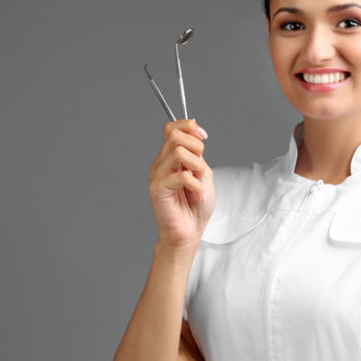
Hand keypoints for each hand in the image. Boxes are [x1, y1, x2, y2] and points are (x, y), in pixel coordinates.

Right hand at [149, 119, 215, 249]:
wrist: (188, 233)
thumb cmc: (195, 207)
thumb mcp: (203, 174)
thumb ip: (197, 155)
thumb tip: (196, 133)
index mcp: (170, 158)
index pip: (171, 128)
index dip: (189, 127)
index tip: (203, 137)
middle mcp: (160, 164)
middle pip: (174, 135)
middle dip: (196, 147)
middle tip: (200, 168)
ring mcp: (157, 176)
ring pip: (178, 152)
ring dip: (197, 166)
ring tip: (199, 183)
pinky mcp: (157, 190)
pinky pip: (181, 176)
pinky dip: (196, 185)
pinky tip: (198, 196)